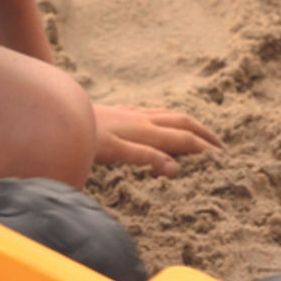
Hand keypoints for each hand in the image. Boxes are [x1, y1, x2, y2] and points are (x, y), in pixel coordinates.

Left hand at [92, 102, 220, 176]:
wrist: (59, 116)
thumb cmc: (85, 138)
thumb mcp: (114, 152)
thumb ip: (145, 158)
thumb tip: (175, 168)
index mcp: (145, 131)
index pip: (183, 139)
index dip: (203, 148)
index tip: (222, 158)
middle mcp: (142, 119)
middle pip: (181, 121)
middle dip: (203, 133)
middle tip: (220, 145)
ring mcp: (131, 113)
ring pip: (168, 114)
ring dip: (188, 123)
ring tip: (198, 131)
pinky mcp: (120, 112)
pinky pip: (152, 112)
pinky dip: (166, 117)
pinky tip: (160, 120)